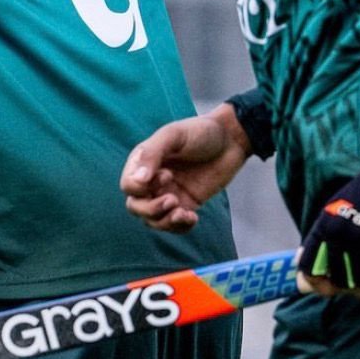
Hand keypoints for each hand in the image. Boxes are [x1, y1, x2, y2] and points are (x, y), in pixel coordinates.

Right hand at [120, 104, 250, 231]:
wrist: (231, 139)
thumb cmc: (200, 131)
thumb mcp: (173, 135)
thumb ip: (152, 154)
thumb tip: (138, 180)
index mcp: (143, 162)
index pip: (129, 186)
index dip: (140, 188)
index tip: (167, 175)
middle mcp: (152, 180)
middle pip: (136, 207)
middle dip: (151, 210)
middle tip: (173, 200)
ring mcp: (168, 193)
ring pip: (153, 220)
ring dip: (165, 221)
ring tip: (185, 212)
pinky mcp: (186, 204)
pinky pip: (174, 224)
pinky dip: (180, 226)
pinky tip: (193, 217)